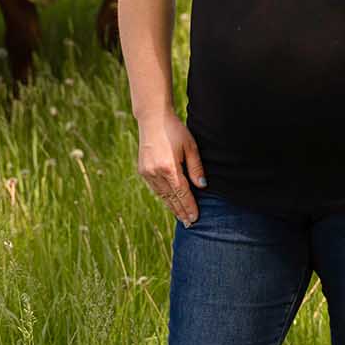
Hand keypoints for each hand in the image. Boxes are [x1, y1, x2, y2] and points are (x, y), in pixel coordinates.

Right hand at [135, 109, 206, 225]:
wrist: (153, 120)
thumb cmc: (175, 131)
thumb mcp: (190, 146)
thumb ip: (196, 167)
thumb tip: (202, 186)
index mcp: (168, 167)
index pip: (182, 193)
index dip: (189, 206)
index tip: (195, 217)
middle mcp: (156, 172)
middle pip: (171, 198)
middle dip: (181, 211)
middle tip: (190, 224)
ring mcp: (147, 172)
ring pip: (162, 195)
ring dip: (172, 207)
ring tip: (181, 217)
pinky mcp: (143, 170)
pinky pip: (155, 189)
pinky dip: (164, 197)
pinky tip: (170, 203)